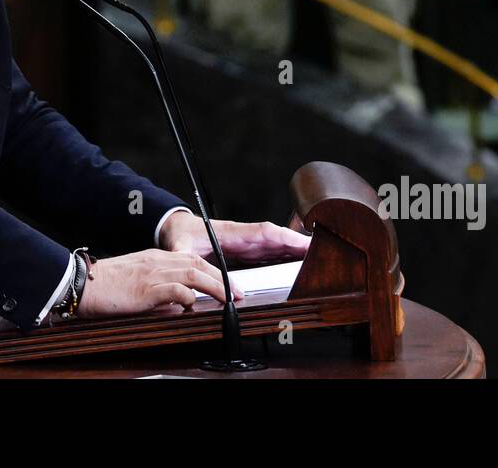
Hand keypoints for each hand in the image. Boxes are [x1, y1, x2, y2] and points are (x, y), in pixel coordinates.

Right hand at [75, 249, 243, 317]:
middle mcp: (157, 261)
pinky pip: (176, 289)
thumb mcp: (136, 282)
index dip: (213, 272)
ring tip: (228, 300)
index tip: (227, 284)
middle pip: (199, 264)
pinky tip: (194, 305)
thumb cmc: (104, 286)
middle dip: (222, 279)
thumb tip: (179, 304)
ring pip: (194, 274)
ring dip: (215, 287)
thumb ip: (158, 289)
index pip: (192, 259)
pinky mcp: (146, 289)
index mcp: (155, 258)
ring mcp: (153, 273)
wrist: (82, 282)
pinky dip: (189, 297)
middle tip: (237, 294)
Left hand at [158, 211, 310, 265]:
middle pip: (276, 239)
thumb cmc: (179, 234)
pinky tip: (296, 263)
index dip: (284, 237)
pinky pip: (269, 252)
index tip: (303, 242)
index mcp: (231, 232)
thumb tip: (193, 271)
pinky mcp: (245, 251)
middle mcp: (243, 236)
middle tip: (322, 252)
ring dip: (295, 250)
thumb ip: (185, 258)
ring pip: (276, 245)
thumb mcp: (178, 248)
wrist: (175, 228)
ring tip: (316, 258)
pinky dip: (284, 256)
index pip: (263, 232)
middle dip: (298, 244)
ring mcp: (246, 244)